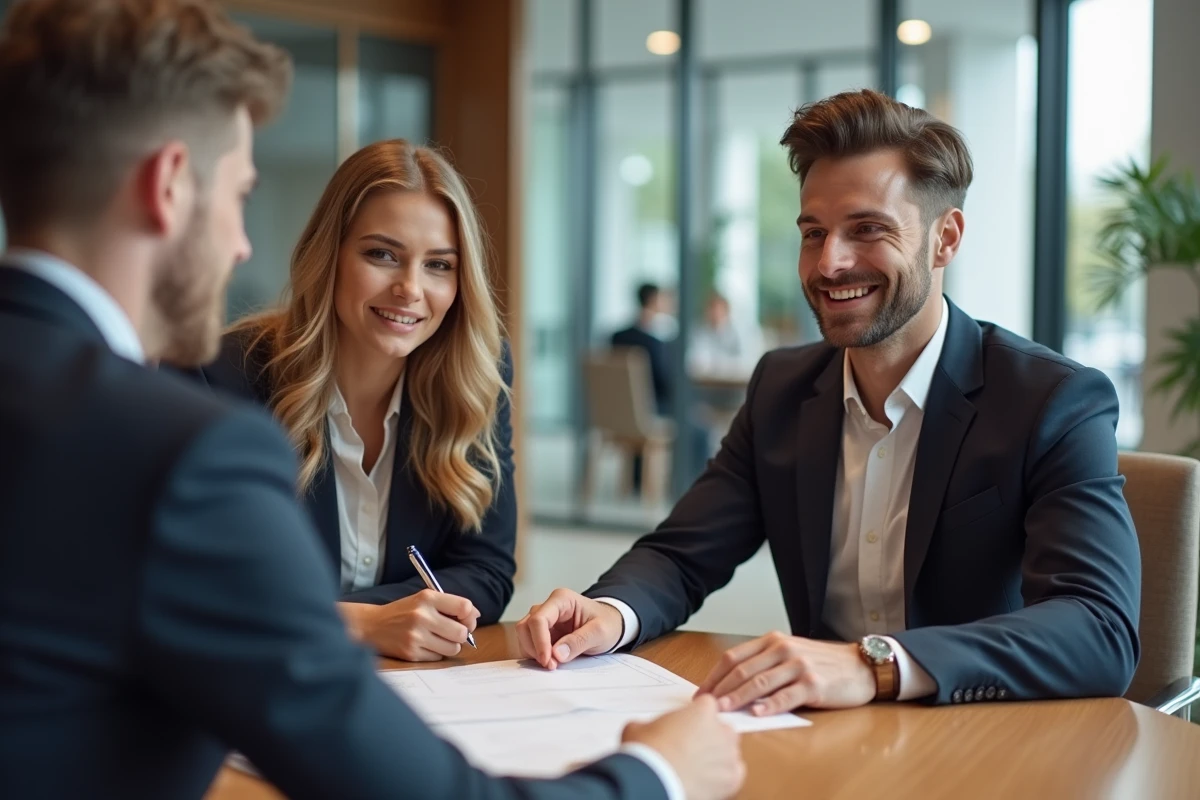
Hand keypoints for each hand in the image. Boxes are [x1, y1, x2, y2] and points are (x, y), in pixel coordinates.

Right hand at [338, 590, 478, 661]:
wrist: (372, 626)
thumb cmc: (403, 612)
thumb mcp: (423, 600)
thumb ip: (449, 605)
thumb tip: (476, 616)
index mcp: (427, 598)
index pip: (464, 606)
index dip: (469, 616)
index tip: (466, 620)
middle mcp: (422, 616)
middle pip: (461, 632)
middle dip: (461, 634)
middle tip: (452, 632)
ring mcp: (416, 636)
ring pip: (452, 648)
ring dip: (450, 645)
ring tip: (437, 639)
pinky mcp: (411, 653)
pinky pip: (438, 657)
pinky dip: (436, 653)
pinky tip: (424, 645)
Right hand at [515, 588, 623, 668]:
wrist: (612, 624)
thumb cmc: (607, 624)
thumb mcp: (600, 632)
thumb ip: (579, 641)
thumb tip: (556, 654)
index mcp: (562, 599)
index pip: (539, 618)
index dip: (539, 641)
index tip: (547, 661)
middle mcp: (548, 606)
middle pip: (526, 626)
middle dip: (534, 648)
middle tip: (551, 665)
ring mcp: (544, 619)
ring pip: (524, 635)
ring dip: (533, 652)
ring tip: (552, 664)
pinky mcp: (543, 631)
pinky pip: (529, 643)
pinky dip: (535, 654)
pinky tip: (550, 661)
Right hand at [622, 695, 744, 799]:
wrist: (655, 779)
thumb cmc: (647, 750)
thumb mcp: (639, 728)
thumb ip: (648, 724)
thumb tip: (640, 729)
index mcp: (703, 711)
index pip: (708, 706)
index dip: (697, 716)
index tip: (688, 725)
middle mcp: (722, 730)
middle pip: (723, 728)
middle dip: (711, 736)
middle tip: (691, 747)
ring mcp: (729, 754)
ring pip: (729, 752)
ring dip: (717, 757)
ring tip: (697, 767)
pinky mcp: (732, 778)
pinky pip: (735, 774)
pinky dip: (724, 777)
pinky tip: (708, 780)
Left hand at [695, 631, 874, 714]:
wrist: (859, 666)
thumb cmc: (821, 663)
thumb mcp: (789, 654)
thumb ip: (764, 664)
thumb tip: (730, 685)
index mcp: (772, 641)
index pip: (734, 657)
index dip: (715, 676)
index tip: (701, 693)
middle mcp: (783, 649)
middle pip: (743, 670)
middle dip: (721, 689)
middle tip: (705, 706)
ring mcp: (798, 666)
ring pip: (760, 683)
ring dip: (738, 697)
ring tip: (723, 710)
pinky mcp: (813, 684)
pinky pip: (786, 696)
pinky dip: (769, 705)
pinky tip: (756, 713)